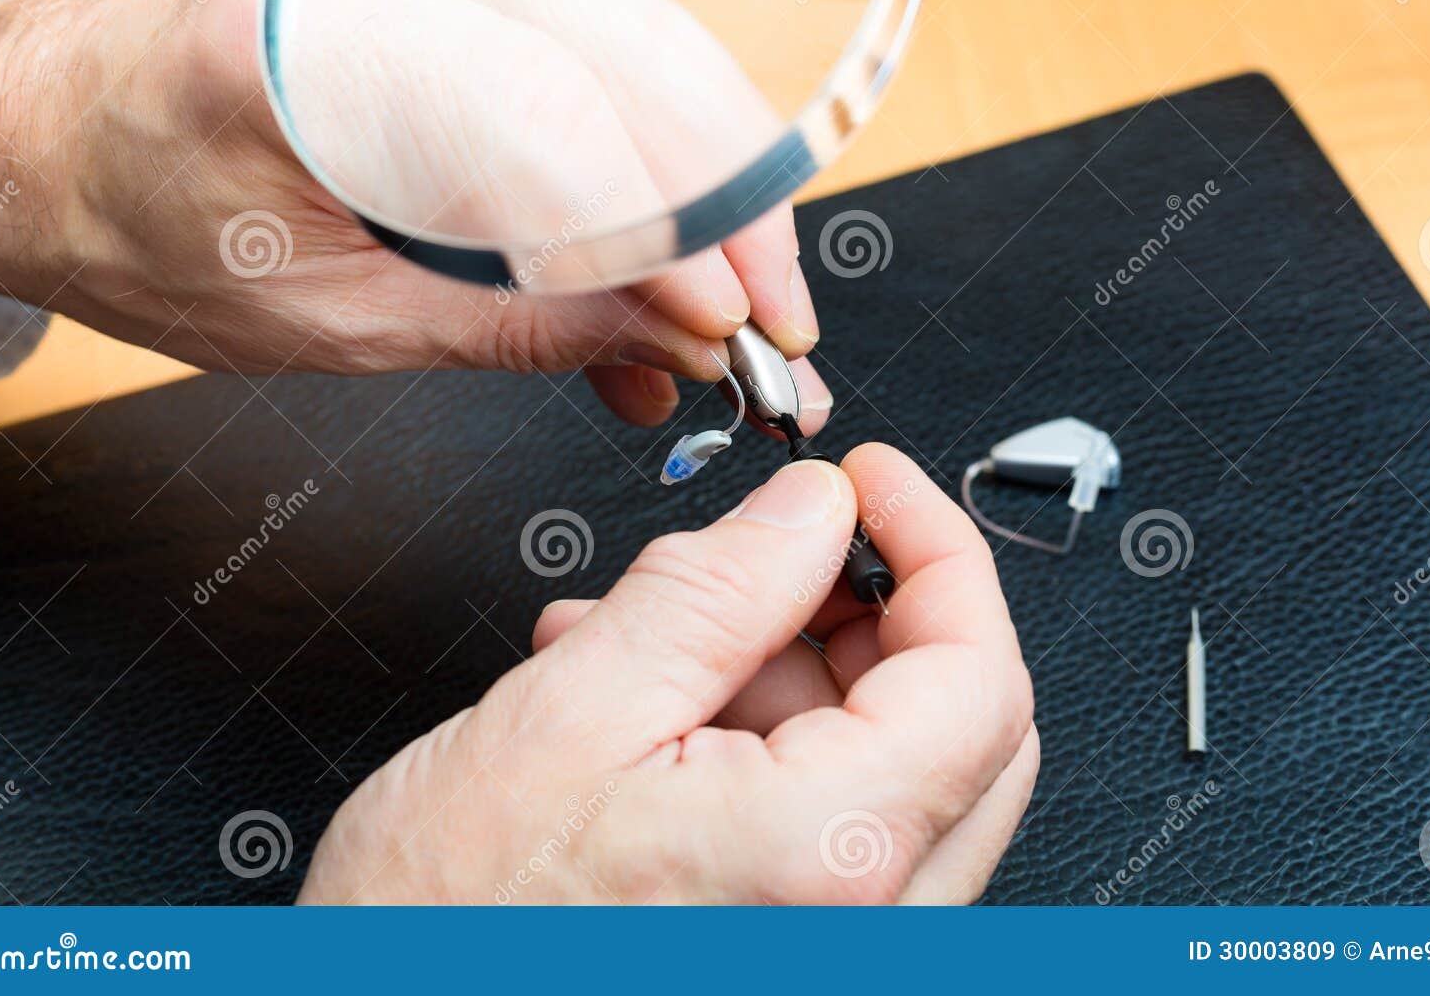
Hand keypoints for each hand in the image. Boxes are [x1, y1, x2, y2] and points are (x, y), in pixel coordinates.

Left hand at [0, 0, 827, 431]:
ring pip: (627, 32)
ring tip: (741, 300)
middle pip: (609, 47)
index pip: (528, 115)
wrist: (60, 140)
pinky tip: (680, 247)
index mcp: (284, 45)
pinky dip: (657, 145)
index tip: (731, 331)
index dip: (655, 228)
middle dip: (721, 198)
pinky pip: (595, 36)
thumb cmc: (149, 231)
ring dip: (710, 173)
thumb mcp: (334, 325)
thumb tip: (681, 339)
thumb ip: (523, 324)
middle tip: (777, 323)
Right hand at [299, 445, 1037, 904]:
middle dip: (870, 607)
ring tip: (652, 633)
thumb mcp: (572, 714)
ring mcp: (833, 943)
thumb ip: (715, 592)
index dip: (937, 546)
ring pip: (892, 764)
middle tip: (782, 550)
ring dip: (790, 669)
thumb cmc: (450, 928)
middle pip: (957, 721)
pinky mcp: (788, 944)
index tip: (873, 485)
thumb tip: (811, 510)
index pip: (979, 673)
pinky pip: (830, 819)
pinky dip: (763, 737)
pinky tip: (652, 702)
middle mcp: (862, 923)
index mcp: (831, 856)